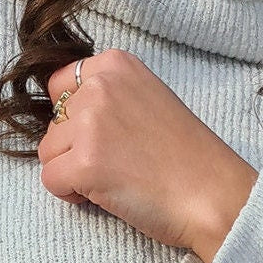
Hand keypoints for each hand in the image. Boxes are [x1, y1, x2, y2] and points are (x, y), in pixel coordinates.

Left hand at [37, 48, 258, 262]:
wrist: (213, 196)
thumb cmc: (189, 160)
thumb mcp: (150, 102)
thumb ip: (112, 100)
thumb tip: (74, 120)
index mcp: (116, 66)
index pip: (60, 86)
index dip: (72, 120)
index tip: (101, 140)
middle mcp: (100, 87)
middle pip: (53, 123)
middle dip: (73, 150)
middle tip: (114, 167)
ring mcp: (91, 124)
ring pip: (48, 152)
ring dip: (70, 173)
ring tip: (110, 182)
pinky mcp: (85, 163)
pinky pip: (51, 180)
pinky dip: (70, 194)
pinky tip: (102, 196)